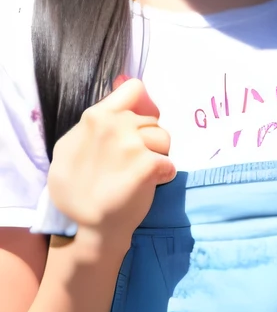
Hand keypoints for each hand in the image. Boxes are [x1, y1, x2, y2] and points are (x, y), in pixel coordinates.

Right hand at [47, 78, 174, 247]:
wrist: (89, 226)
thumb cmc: (78, 188)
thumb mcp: (71, 146)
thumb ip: (97, 119)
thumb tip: (123, 84)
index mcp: (95, 117)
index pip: (134, 89)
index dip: (143, 105)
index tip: (138, 124)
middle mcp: (113, 125)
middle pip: (153, 120)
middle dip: (149, 139)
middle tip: (131, 163)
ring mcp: (131, 144)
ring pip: (164, 139)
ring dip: (158, 156)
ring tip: (139, 173)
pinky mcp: (148, 165)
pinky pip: (170, 163)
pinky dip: (164, 175)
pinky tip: (148, 185)